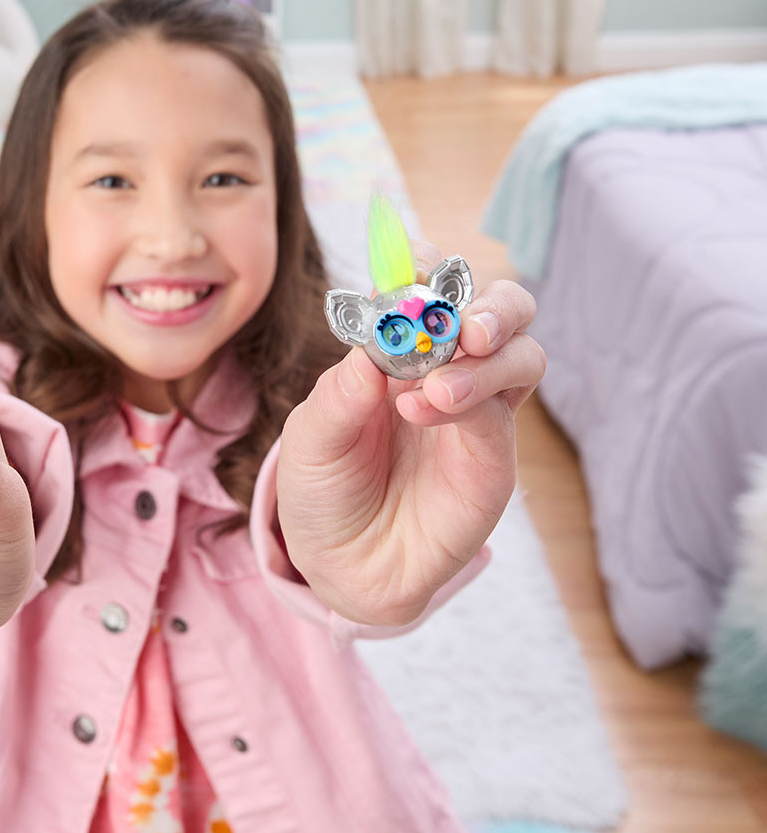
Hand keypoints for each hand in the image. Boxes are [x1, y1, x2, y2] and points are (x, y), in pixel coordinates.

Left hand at [276, 242, 544, 626]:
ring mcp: (477, 411)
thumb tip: (373, 349)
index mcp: (401, 350)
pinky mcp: (491, 458)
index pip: (432, 289)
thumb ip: (337, 396)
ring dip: (488, 355)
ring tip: (433, 388)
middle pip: (501, 309)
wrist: (343, 566)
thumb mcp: (311, 440)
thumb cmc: (324, 490)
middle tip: (461, 323)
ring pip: (522, 353)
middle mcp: (448, 369)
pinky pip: (503, 412)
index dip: (428, 270)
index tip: (410, 266)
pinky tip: (424, 410)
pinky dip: (470, 399)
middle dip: (491, 303)